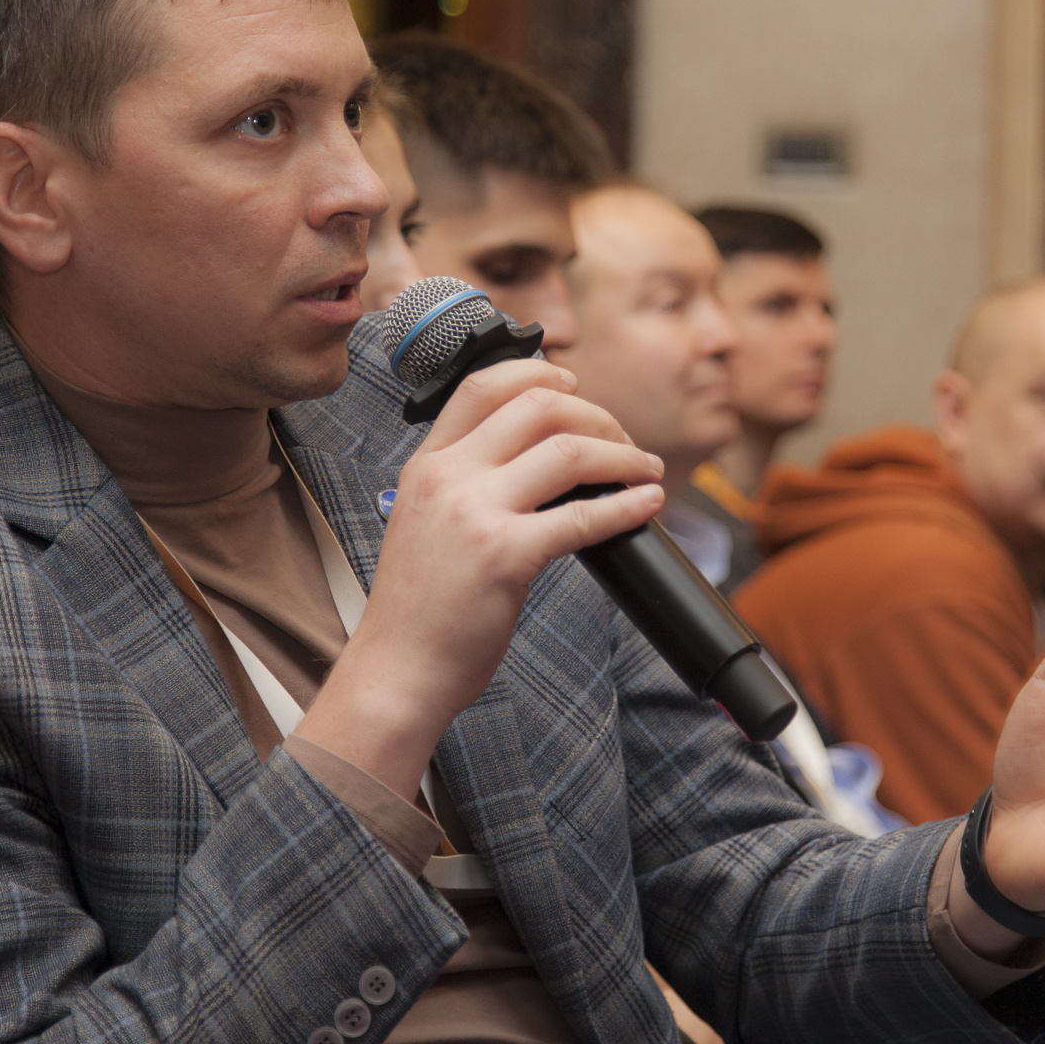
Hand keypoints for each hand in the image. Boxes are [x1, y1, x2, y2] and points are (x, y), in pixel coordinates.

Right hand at [297, 360, 662, 795]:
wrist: (396, 671)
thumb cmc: (420, 610)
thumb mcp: (427, 524)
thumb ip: (469, 485)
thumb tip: (545, 461)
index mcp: (427, 465)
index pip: (483, 385)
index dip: (538, 372)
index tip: (575, 384)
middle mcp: (447, 477)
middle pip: (538, 406)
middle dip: (596, 415)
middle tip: (623, 441)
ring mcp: (474, 513)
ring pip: (569, 450)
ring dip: (623, 455)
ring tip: (647, 470)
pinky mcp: (504, 556)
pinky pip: (584, 515)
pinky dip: (627, 505)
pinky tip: (647, 504)